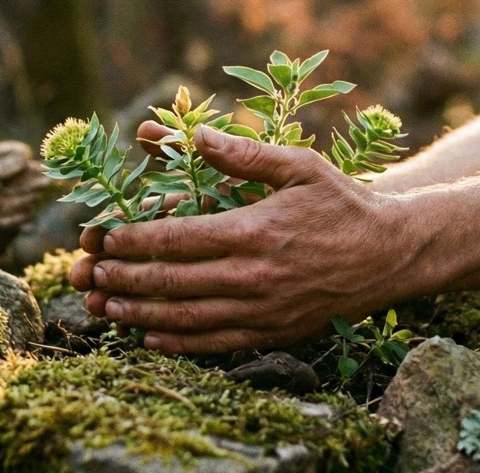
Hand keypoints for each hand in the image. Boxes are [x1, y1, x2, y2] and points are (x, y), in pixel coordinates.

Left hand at [69, 123, 435, 353]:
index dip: (128, 241)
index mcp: (253, 230)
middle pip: (170, 282)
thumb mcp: (299, 166)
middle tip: (87, 276)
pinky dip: (178, 342)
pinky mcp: (274, 332)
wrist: (393, 255)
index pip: (173, 239)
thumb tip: (194, 136)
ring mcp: (263, 311)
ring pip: (186, 318)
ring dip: (138, 314)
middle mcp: (253, 276)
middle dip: (121, 280)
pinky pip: (216, 343)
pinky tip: (150, 337)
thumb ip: (243, 154)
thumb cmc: (343, 204)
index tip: (99, 239)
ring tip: (104, 307)